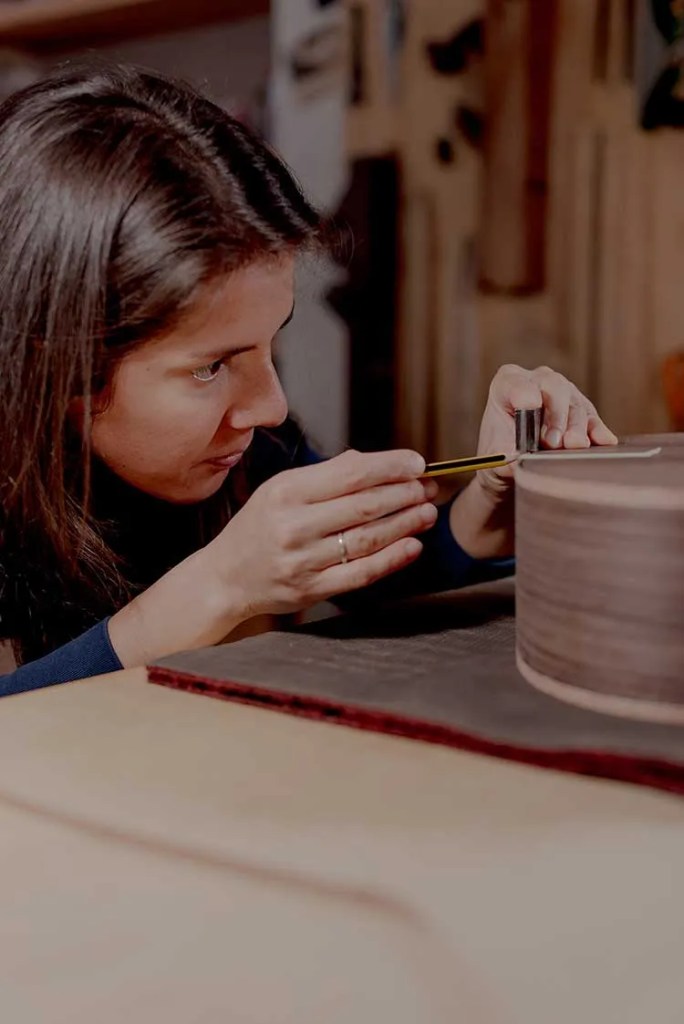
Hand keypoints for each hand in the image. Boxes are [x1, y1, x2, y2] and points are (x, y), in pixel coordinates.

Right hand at [203, 449, 438, 617]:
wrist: (225, 577)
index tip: (417, 463)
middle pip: (364, 506)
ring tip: (427, 513)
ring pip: (367, 539)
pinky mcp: (310, 590)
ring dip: (405, 524)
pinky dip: (391, 559)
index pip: (351, 473)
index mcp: (286, 491)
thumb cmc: (258, 527)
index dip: (390, 467)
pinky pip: (360, 573)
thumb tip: (372, 462)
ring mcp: (302, 560)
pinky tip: (412, 546)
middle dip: (404, 494)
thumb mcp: (280, 489)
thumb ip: (325, 475)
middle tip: (428, 488)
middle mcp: (293, 525)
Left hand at [475, 364, 617, 498]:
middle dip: (556, 416)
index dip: (525, 395)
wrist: (514, 464)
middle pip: (554, 388)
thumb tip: (519, 458)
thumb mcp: (496, 455)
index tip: (530, 406)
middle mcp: (538, 380)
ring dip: (576, 426)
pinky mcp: (582, 410)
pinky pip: (593, 418)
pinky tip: (603, 440)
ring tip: (573, 446)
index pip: (517, 383)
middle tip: (553, 441)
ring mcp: (564, 392)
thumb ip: (506, 455)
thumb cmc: (501, 452)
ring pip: (575, 404)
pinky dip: (597, 431)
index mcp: (508, 383)